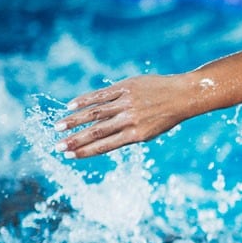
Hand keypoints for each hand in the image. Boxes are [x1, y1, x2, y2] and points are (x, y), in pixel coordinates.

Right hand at [55, 74, 190, 157]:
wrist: (183, 95)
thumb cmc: (167, 115)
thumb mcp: (151, 131)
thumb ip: (129, 134)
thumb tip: (104, 138)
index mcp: (137, 134)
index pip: (106, 145)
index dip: (86, 151)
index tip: (69, 155)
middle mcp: (129, 120)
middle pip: (97, 132)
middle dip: (75, 140)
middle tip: (58, 146)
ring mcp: (127, 103)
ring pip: (95, 113)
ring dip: (75, 121)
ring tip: (59, 126)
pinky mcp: (126, 87)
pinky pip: (102, 95)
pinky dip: (85, 100)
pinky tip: (71, 105)